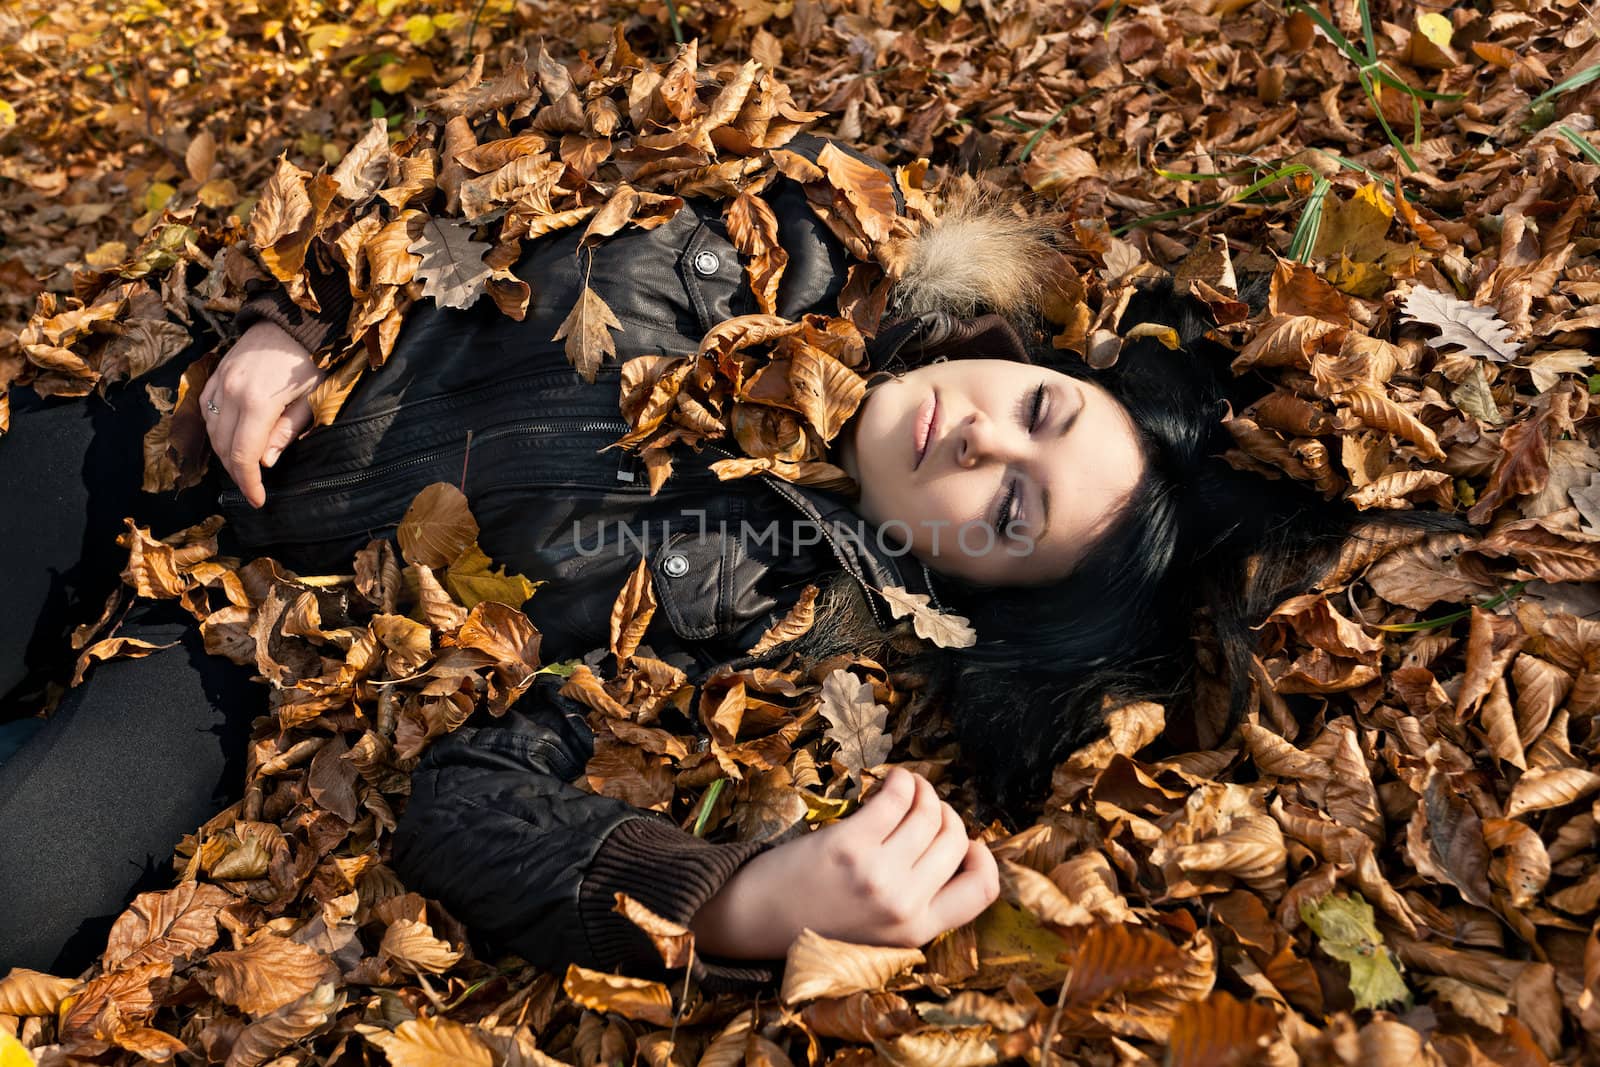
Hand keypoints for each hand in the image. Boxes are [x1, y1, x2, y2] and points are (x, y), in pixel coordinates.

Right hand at [201, 320, 324, 507]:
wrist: (292, 320)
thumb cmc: (310, 360)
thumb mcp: (311, 399)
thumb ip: (287, 431)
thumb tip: (265, 463)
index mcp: (257, 401)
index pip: (243, 454)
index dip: (249, 483)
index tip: (258, 501)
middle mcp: (231, 392)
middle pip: (223, 446)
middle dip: (237, 472)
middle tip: (254, 488)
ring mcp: (219, 381)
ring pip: (211, 430)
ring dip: (224, 453)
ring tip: (244, 468)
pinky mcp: (215, 373)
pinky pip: (207, 409)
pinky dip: (215, 430)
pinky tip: (230, 439)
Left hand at [689, 767, 999, 958]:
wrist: (759, 918)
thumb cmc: (820, 918)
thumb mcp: (882, 931)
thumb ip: (918, 902)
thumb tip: (957, 849)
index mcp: (918, 931)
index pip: (982, 891)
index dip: (984, 859)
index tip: (968, 843)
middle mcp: (903, 905)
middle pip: (955, 841)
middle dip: (947, 816)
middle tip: (926, 808)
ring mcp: (878, 874)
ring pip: (929, 814)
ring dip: (924, 791)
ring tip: (908, 788)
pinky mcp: (850, 844)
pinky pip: (895, 798)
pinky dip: (900, 780)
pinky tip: (891, 780)